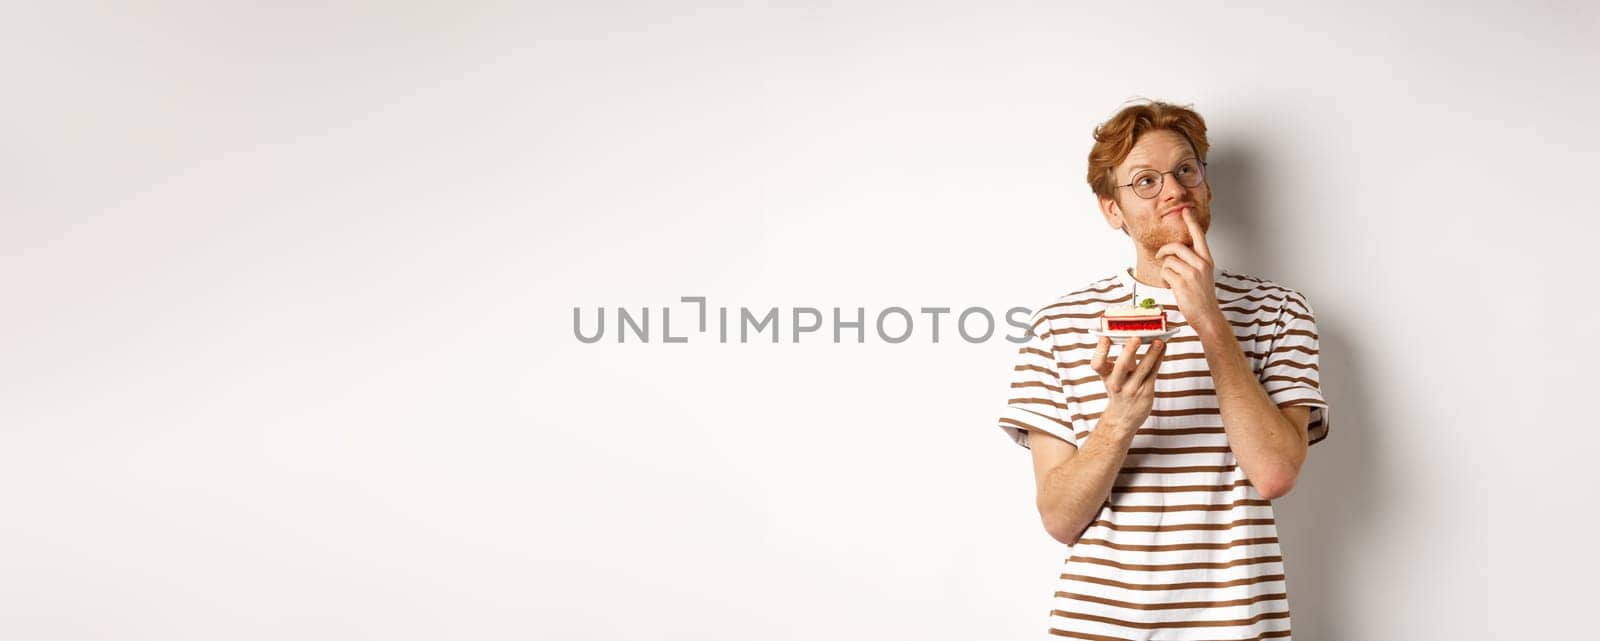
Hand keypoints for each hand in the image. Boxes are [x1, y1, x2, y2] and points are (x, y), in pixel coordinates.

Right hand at [1089, 335, 1165, 434]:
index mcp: (1105, 377)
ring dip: (1152, 353)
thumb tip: (1131, 335)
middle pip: (1121, 366)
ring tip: (1159, 341)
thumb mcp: (1112, 377)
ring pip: (1142, 369)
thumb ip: (1120, 360)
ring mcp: (1131, 389)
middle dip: (1129, 351)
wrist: (1122, 418)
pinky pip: (1153, 373)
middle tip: (1136, 338)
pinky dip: (1158, 359)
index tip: (1104, 337)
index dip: (1100, 351)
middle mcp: (1116, 384)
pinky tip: (1163, 349)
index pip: (1097, 364)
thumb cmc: (1119, 391)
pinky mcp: (1145, 392)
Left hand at [1154, 209, 1223, 332]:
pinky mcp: (1181, 283)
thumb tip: (1177, 252)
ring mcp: (1191, 273)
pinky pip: (1164, 272)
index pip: (1199, 236)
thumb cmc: (1202, 297)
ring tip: (1170, 279)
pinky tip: (1170, 286)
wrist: (1207, 316)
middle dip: (1164, 251)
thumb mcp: (1203, 275)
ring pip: (1168, 261)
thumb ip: (1194, 262)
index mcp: (1207, 260)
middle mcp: (1201, 264)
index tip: (1186, 211)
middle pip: (1176, 246)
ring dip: (1164, 269)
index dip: (1191, 222)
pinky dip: (1163, 279)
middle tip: (1160, 256)